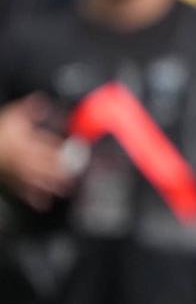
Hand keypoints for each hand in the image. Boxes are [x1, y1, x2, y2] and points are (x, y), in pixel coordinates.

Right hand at [0, 94, 74, 210]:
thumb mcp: (13, 115)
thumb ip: (29, 108)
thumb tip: (42, 99)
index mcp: (25, 142)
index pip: (47, 147)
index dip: (62, 151)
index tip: (76, 154)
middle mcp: (23, 158)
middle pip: (45, 166)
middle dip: (61, 172)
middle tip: (76, 175)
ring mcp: (17, 171)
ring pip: (37, 180)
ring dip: (52, 185)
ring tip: (66, 190)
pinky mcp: (11, 179)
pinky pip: (24, 190)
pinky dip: (34, 197)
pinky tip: (43, 204)